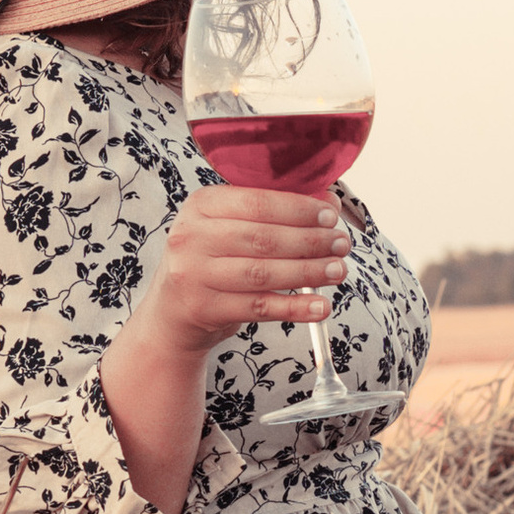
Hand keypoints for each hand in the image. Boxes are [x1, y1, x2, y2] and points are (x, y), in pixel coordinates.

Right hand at [132, 183, 348, 358]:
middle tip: (341, 245)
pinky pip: (259, 307)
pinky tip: (321, 305)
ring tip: (338, 271)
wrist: (172, 312)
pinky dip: (295, 308)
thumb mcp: (233, 227)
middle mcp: (191, 236)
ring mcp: (194, 274)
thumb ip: (276, 211)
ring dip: (308, 272)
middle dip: (311, 241)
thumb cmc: (212, 260)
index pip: (258, 201)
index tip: (331, 216)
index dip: (299, 209)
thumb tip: (330, 201)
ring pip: (263, 273)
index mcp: (201, 204)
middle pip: (263, 238)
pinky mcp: (203, 308)